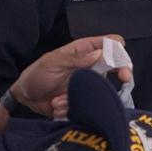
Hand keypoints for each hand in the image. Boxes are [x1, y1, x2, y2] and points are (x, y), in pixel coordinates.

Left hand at [12, 35, 130, 117]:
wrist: (26, 97)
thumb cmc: (37, 74)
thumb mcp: (52, 62)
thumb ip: (76, 58)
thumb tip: (100, 54)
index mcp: (85, 51)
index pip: (111, 44)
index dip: (118, 50)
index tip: (120, 60)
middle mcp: (92, 66)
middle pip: (119, 65)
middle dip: (124, 71)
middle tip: (125, 78)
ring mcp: (91, 83)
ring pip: (104, 88)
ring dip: (83, 96)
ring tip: (59, 99)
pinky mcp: (86, 99)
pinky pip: (90, 104)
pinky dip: (72, 106)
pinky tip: (58, 105)